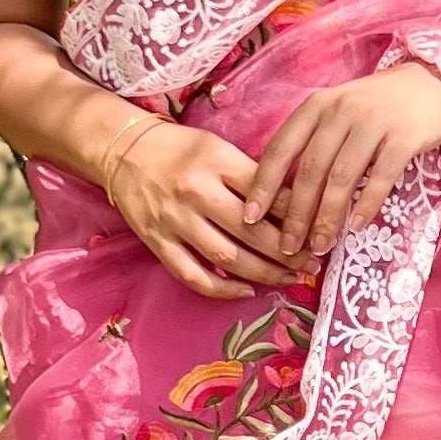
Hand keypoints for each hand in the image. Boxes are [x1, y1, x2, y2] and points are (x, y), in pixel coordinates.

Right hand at [103, 116, 301, 301]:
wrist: (122, 150)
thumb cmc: (179, 148)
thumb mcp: (218, 147)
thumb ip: (250, 174)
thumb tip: (295, 203)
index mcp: (216, 162)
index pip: (266, 194)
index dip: (297, 216)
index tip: (318, 229)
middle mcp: (196, 192)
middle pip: (252, 232)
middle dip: (289, 252)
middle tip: (313, 263)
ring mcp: (175, 221)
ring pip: (228, 258)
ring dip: (265, 273)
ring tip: (290, 279)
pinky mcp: (157, 242)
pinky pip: (193, 275)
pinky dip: (222, 289)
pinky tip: (247, 291)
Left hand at [243, 63, 440, 263]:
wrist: (429, 85)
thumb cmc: (375, 106)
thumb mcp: (336, 111)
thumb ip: (311, 141)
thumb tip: (279, 192)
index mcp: (317, 105)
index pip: (280, 148)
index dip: (262, 185)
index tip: (250, 218)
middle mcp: (341, 110)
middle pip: (310, 170)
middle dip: (295, 214)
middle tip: (286, 247)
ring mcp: (373, 123)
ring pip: (342, 178)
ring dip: (328, 217)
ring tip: (319, 245)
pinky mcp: (404, 137)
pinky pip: (380, 178)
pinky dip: (367, 206)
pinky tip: (357, 227)